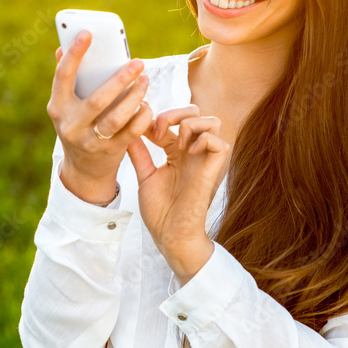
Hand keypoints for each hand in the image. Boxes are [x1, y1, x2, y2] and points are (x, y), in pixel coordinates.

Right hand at [48, 32, 153, 202]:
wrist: (84, 171)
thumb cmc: (79, 126)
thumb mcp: (67, 107)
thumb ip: (67, 80)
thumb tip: (62, 49)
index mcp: (58, 107)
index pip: (63, 77)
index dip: (74, 54)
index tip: (88, 33)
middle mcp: (71, 125)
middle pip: (98, 99)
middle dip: (120, 79)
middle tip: (138, 62)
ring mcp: (90, 141)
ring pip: (117, 117)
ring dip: (135, 97)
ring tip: (145, 80)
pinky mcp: (109, 152)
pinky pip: (131, 131)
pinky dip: (142, 116)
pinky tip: (147, 104)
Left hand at [126, 104, 229, 256]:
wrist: (170, 235)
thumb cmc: (160, 212)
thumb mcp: (145, 176)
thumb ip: (139, 154)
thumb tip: (128, 132)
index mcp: (177, 152)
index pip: (173, 120)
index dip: (156, 117)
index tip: (138, 128)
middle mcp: (193, 152)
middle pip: (195, 112)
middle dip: (174, 113)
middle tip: (156, 131)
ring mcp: (205, 160)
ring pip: (211, 122)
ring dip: (189, 125)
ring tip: (173, 143)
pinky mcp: (215, 169)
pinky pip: (218, 142)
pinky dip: (202, 140)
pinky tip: (186, 153)